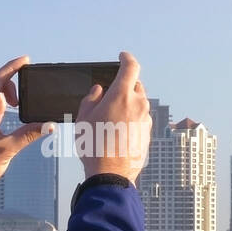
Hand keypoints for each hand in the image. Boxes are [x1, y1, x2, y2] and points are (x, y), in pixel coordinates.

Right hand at [75, 50, 150, 182]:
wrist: (111, 174)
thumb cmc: (94, 145)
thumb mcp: (83, 118)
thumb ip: (91, 98)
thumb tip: (100, 90)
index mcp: (122, 95)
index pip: (131, 67)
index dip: (126, 58)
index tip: (122, 56)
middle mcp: (138, 104)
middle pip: (135, 85)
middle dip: (124, 86)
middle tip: (110, 95)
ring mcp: (146, 119)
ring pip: (139, 102)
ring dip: (128, 103)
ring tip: (111, 118)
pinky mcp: (148, 132)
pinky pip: (141, 117)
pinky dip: (132, 117)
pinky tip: (118, 130)